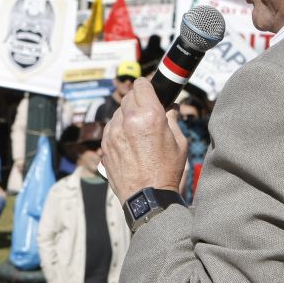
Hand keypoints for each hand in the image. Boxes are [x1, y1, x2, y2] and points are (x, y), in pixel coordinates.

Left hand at [101, 78, 187, 199]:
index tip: (150, 91)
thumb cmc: (167, 171)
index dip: (147, 87)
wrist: (147, 197)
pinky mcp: (104, 145)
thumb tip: (171, 108)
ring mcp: (113, 133)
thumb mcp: (179, 142)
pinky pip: (110, 128)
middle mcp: (128, 120)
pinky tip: (129, 142)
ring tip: (138, 131)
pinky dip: (118, 130)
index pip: (142, 85)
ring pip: (117, 112)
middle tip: (147, 112)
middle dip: (138, 101)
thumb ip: (172, 119)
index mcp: (150, 115)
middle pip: (128, 97)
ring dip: (127, 116)